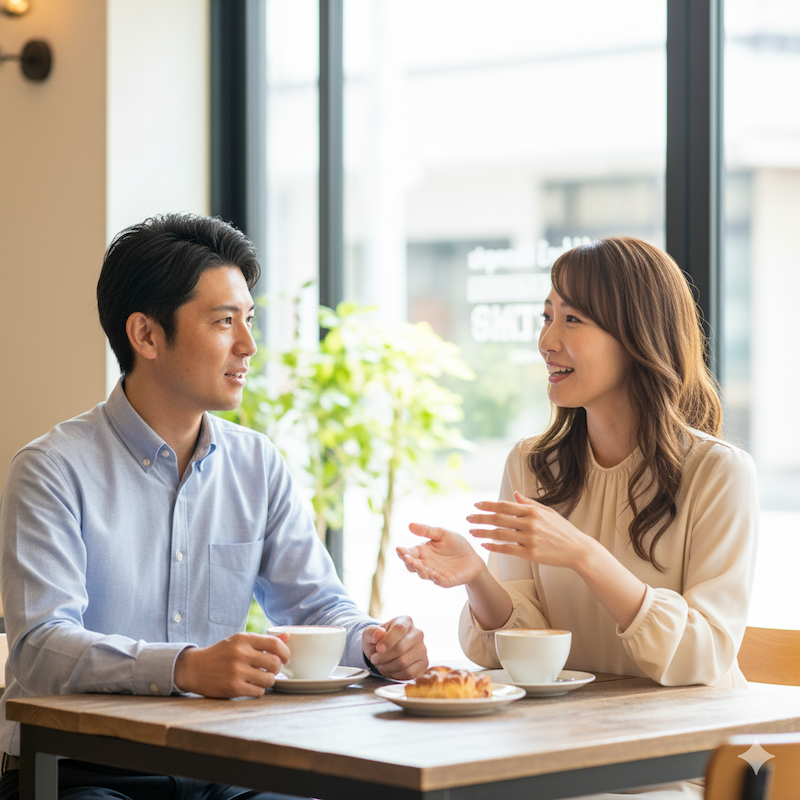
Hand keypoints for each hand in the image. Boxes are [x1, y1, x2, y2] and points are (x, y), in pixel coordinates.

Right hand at [174, 632, 290, 697]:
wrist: (195, 668)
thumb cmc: (221, 653)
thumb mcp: (240, 641)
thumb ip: (264, 641)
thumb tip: (288, 637)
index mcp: (243, 639)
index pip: (275, 644)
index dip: (285, 652)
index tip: (285, 658)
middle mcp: (240, 654)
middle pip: (275, 663)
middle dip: (277, 668)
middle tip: (271, 670)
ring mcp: (237, 671)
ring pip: (269, 679)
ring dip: (268, 680)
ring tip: (261, 678)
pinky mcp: (233, 687)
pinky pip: (259, 691)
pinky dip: (259, 690)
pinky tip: (251, 685)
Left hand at [362, 615, 427, 679]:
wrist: (385, 653)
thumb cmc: (377, 641)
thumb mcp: (369, 635)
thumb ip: (371, 632)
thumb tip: (380, 633)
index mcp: (405, 621)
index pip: (399, 629)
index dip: (388, 640)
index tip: (378, 649)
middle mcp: (417, 633)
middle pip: (401, 648)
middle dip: (383, 657)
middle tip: (374, 659)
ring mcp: (422, 649)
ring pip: (404, 662)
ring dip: (388, 666)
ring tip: (381, 664)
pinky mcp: (424, 663)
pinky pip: (409, 673)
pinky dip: (396, 674)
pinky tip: (390, 669)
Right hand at [396, 523, 485, 586]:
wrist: (473, 557)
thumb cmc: (456, 545)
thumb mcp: (442, 533)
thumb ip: (427, 530)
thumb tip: (410, 525)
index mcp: (422, 552)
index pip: (408, 553)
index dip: (402, 552)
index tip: (398, 548)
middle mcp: (425, 564)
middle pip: (411, 566)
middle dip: (408, 562)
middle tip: (406, 557)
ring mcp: (434, 573)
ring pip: (422, 574)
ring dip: (419, 569)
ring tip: (416, 563)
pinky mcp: (445, 581)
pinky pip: (438, 581)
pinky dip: (435, 578)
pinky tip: (433, 573)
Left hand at [467, 491, 592, 568]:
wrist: (577, 549)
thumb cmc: (562, 529)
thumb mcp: (547, 512)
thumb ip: (529, 503)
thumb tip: (515, 494)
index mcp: (533, 511)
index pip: (505, 506)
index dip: (488, 505)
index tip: (476, 505)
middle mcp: (530, 524)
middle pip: (499, 519)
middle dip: (481, 517)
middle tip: (468, 517)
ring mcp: (530, 539)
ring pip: (500, 534)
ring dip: (483, 532)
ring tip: (471, 531)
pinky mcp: (530, 554)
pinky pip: (507, 549)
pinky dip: (494, 547)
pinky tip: (484, 545)